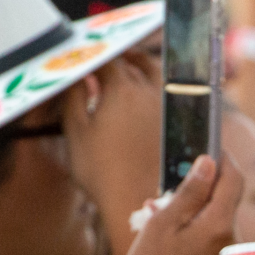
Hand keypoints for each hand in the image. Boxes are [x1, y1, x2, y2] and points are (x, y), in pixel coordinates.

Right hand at [63, 52, 164, 253]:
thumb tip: (77, 75)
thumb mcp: (76, 133)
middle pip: (134, 60)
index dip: (94, 54)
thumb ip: (74, 98)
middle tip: (109, 57)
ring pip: (157, 71)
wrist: (136, 200)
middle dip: (120, 56)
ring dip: (143, 64)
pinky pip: (171, 91)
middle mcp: (148, 89)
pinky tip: (150, 93)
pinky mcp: (180, 120)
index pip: (106, 58)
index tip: (86, 54)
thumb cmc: (101, 171)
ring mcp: (168, 104)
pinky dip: (159, 85)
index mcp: (121, 88)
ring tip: (131, 68)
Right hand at [106, 152, 243, 254]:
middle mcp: (233, 243)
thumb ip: (190, 191)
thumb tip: (208, 163)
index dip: (223, 160)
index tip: (211, 149)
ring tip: (161, 222)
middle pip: (224, 203)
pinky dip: (197, 238)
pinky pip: (215, 245)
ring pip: (218, 225)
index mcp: (219, 227)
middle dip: (201, 193)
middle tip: (168, 193)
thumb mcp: (162, 224)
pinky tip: (172, 245)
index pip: (234, 180)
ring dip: (195, 217)